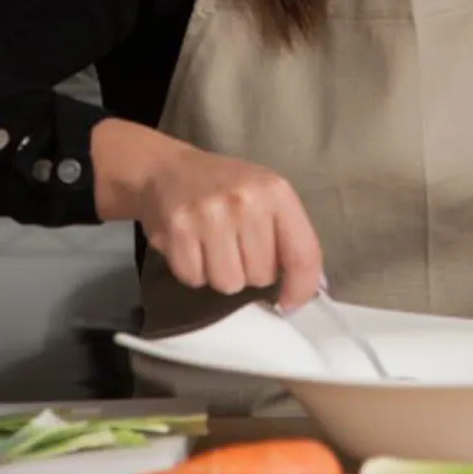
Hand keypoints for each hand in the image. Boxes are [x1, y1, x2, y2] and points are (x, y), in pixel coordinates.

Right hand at [91, 118, 324, 311]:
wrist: (167, 170)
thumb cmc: (225, 188)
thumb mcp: (266, 197)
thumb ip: (289, 237)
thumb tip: (306, 289)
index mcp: (276, 191)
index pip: (303, 255)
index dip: (301, 288)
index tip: (291, 303)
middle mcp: (245, 200)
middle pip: (262, 276)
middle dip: (250, 272)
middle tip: (235, 248)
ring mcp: (210, 214)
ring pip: (229, 283)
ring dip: (220, 274)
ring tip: (212, 248)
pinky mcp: (178, 229)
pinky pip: (195, 279)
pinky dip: (193, 271)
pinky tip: (191, 246)